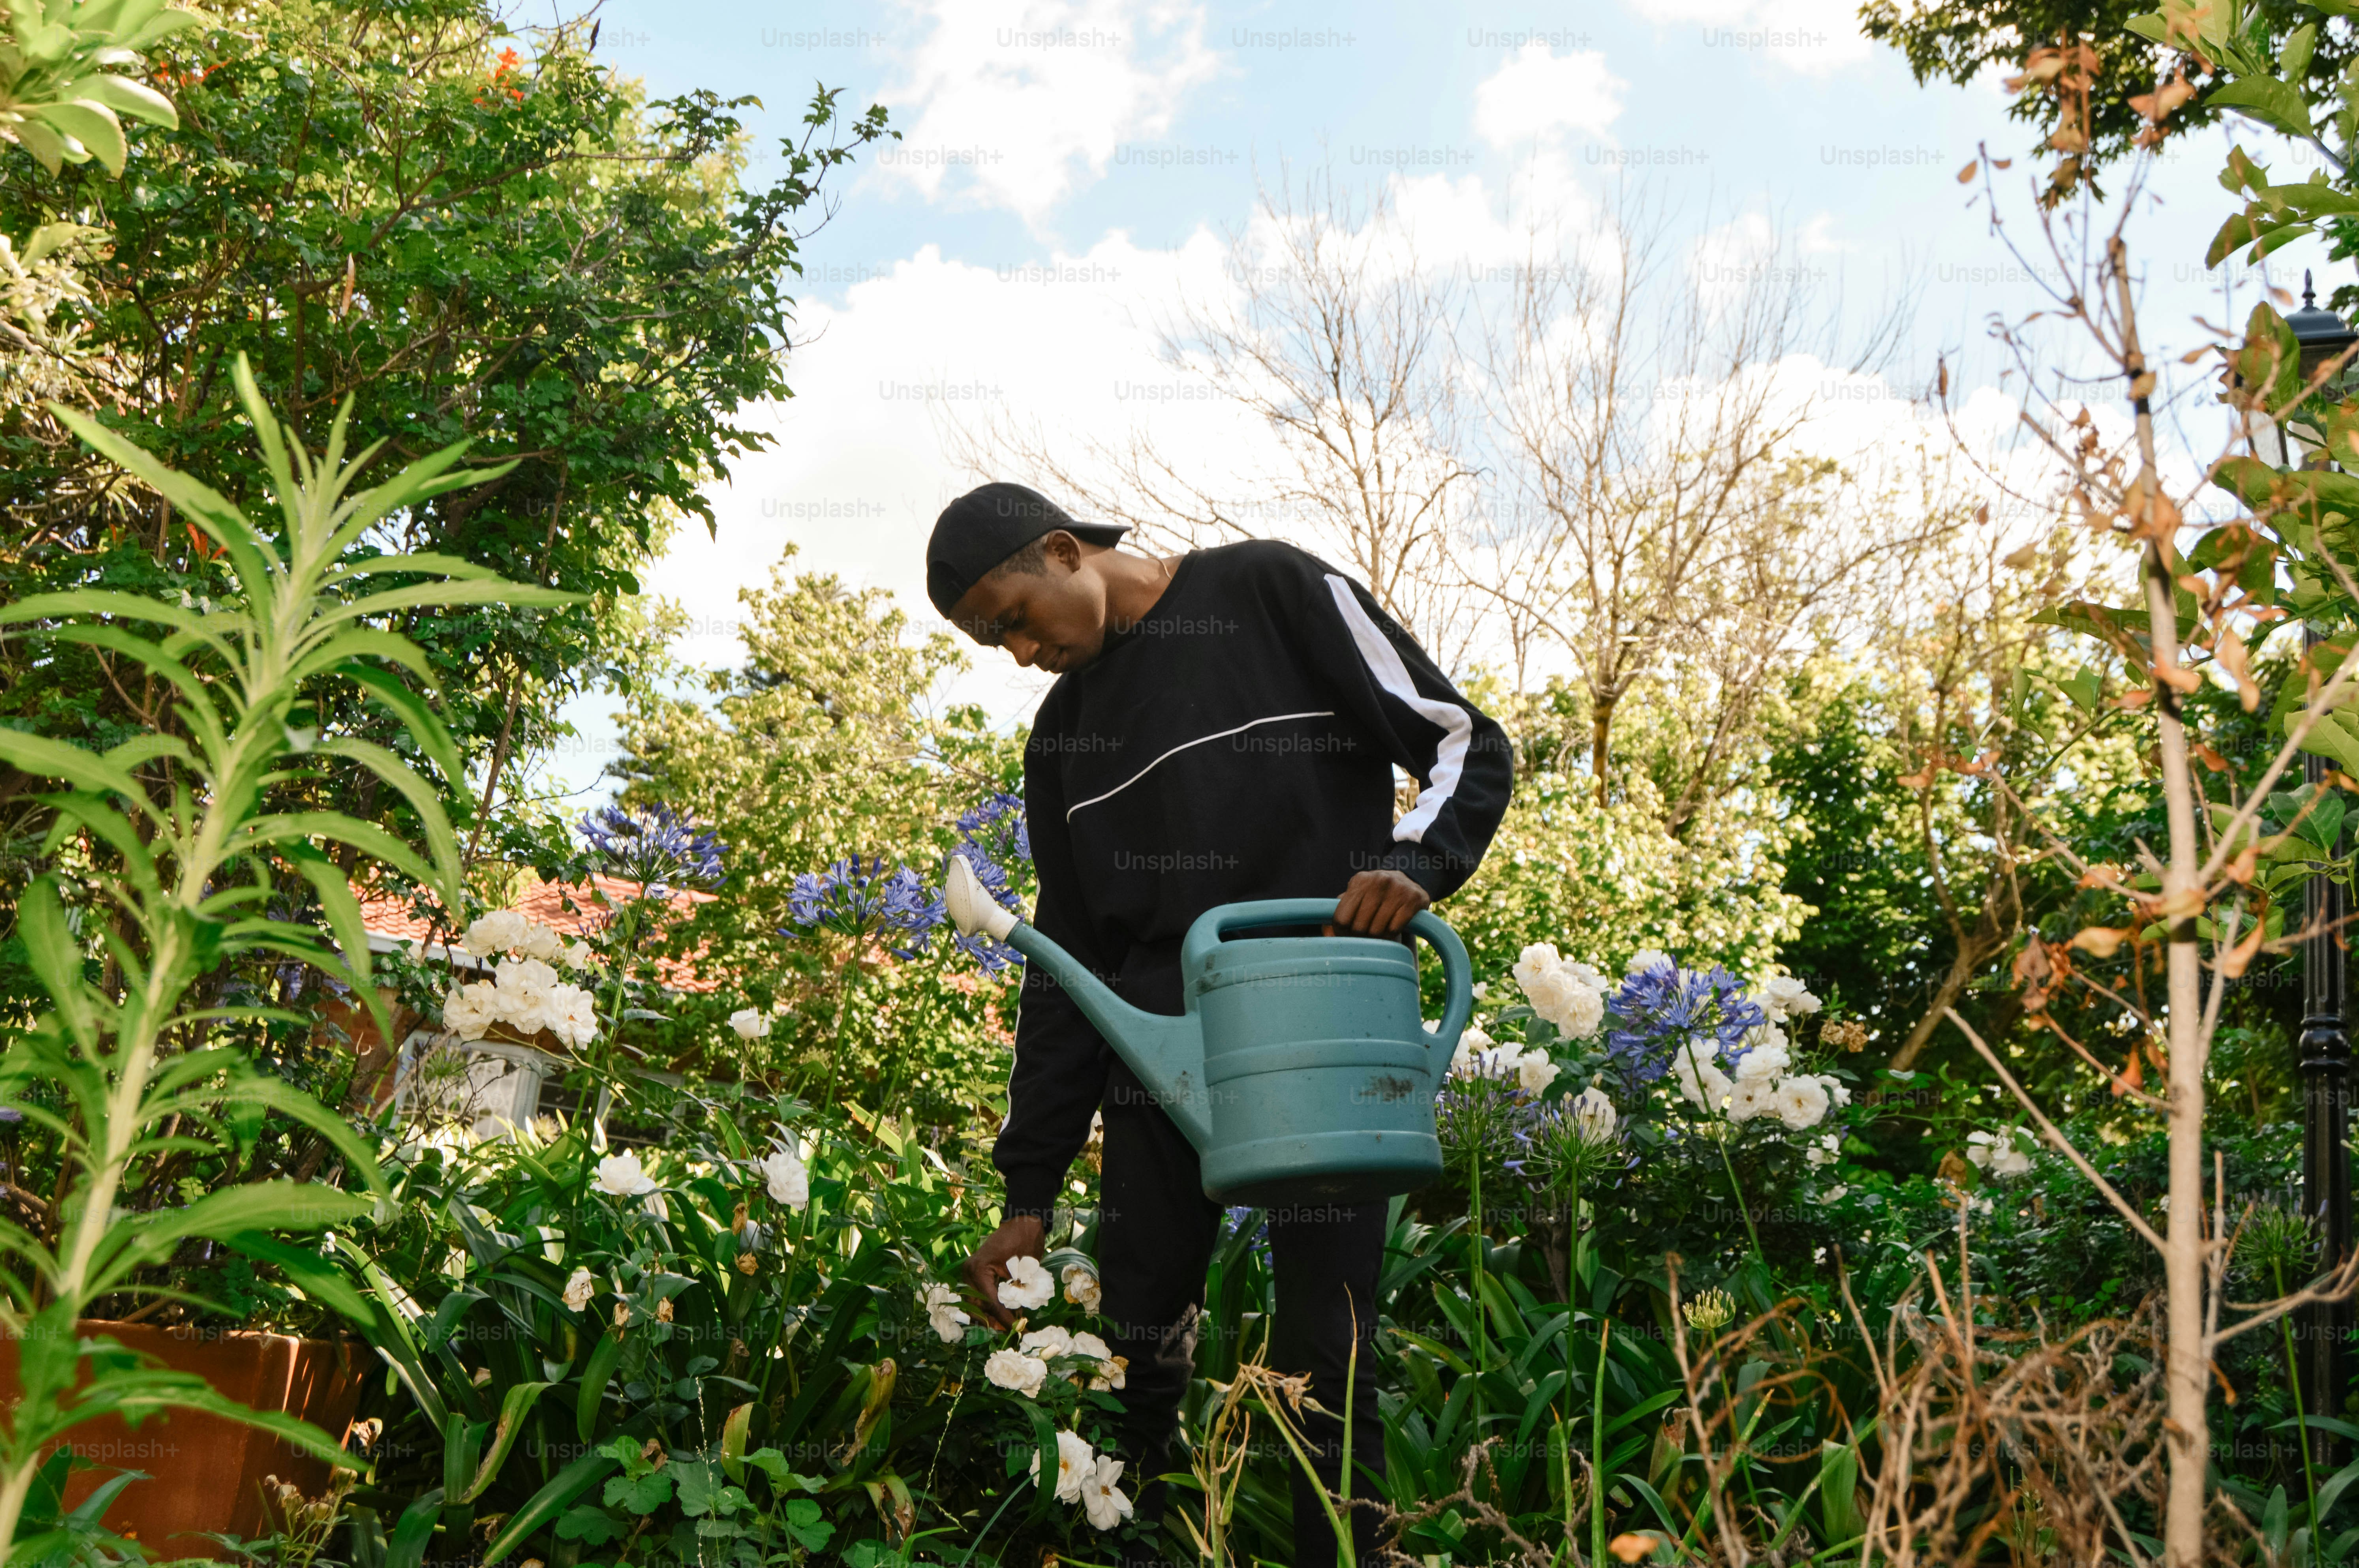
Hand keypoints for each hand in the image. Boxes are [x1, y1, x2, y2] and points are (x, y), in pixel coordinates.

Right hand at [961, 1214, 1045, 1329]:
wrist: (1023, 1221)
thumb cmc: (1025, 1241)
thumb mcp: (1024, 1271)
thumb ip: (1017, 1296)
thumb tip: (1017, 1320)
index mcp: (979, 1270)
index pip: (991, 1302)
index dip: (1004, 1318)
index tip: (1017, 1330)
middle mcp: (970, 1272)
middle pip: (977, 1306)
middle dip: (992, 1320)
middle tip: (1009, 1331)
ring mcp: (970, 1272)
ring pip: (976, 1302)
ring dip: (990, 1314)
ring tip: (1007, 1324)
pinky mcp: (976, 1272)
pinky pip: (979, 1293)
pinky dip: (990, 1303)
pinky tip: (1003, 1311)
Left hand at [1327, 868, 1429, 937]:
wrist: (1411, 882)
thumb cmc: (1377, 895)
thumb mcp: (1357, 897)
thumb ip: (1340, 914)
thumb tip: (1327, 937)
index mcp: (1359, 880)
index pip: (1341, 917)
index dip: (1341, 932)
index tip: (1346, 935)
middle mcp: (1378, 881)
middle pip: (1358, 927)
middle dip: (1360, 937)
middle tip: (1365, 936)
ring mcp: (1397, 889)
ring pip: (1376, 931)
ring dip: (1376, 938)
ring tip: (1378, 933)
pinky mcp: (1413, 900)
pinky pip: (1394, 929)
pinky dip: (1390, 935)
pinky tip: (1391, 929)